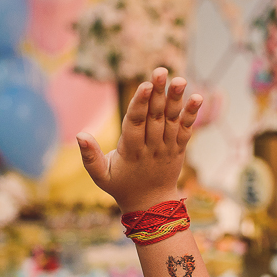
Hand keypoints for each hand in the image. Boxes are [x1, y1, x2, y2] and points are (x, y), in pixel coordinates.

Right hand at [77, 68, 203, 212]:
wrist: (151, 205)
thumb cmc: (121, 186)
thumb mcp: (100, 177)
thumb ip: (89, 157)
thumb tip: (79, 134)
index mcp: (131, 152)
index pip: (135, 124)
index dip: (140, 104)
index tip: (145, 85)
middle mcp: (151, 148)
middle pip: (155, 117)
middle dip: (158, 93)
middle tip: (161, 71)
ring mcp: (167, 148)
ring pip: (172, 121)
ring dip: (176, 100)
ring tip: (179, 80)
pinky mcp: (179, 149)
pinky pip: (186, 130)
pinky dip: (191, 114)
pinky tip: (197, 97)